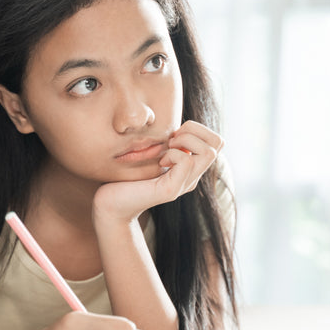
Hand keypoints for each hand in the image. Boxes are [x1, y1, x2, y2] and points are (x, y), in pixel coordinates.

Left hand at [94, 120, 223, 223]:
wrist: (110, 204)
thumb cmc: (127, 176)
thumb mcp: (152, 153)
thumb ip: (167, 143)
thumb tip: (178, 125)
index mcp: (191, 167)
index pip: (217, 141)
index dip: (198, 129)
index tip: (173, 135)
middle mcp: (193, 176)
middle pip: (218, 143)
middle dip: (195, 131)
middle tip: (171, 140)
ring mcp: (185, 185)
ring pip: (208, 152)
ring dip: (184, 141)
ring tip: (166, 149)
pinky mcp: (172, 190)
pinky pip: (187, 161)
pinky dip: (173, 153)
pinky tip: (159, 161)